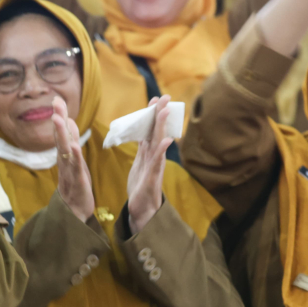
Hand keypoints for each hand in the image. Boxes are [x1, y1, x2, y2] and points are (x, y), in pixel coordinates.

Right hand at [52, 96, 94, 222]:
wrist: (74, 211)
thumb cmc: (74, 184)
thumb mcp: (74, 159)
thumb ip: (70, 141)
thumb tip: (69, 121)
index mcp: (65, 154)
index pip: (62, 132)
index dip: (60, 115)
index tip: (57, 98)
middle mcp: (64, 160)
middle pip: (60, 136)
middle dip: (58, 118)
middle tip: (55, 101)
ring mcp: (69, 170)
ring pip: (64, 149)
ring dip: (62, 134)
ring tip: (59, 118)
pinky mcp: (77, 180)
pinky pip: (75, 167)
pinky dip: (74, 156)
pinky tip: (74, 146)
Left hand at [127, 96, 173, 234]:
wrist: (142, 210)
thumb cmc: (141, 187)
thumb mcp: (140, 164)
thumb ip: (143, 150)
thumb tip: (143, 135)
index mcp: (149, 153)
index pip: (150, 129)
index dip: (152, 115)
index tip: (155, 99)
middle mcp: (154, 157)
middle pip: (157, 131)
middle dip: (160, 114)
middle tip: (165, 96)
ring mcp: (155, 166)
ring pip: (158, 143)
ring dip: (161, 127)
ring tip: (165, 111)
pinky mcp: (152, 177)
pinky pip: (157, 162)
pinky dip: (162, 150)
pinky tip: (167, 140)